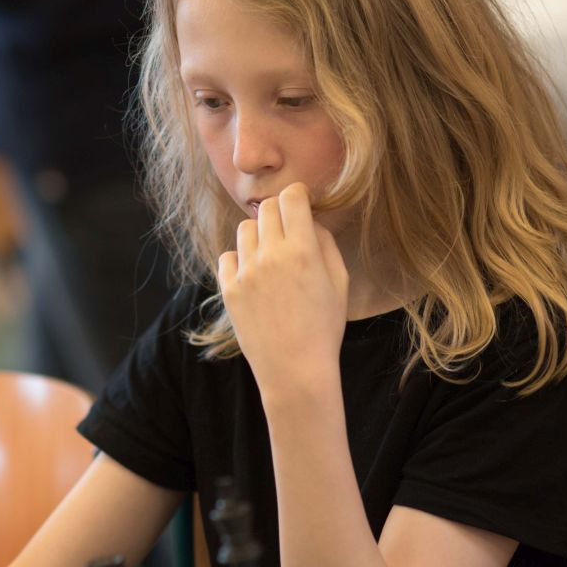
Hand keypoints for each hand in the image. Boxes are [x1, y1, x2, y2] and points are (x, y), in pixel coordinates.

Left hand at [218, 183, 348, 404]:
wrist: (295, 370)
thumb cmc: (323, 327)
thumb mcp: (339, 282)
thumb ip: (325, 243)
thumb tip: (309, 219)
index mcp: (303, 251)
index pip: (292, 197)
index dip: (297, 196)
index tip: (300, 202)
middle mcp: (272, 256)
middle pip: (267, 208)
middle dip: (279, 212)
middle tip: (287, 230)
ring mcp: (246, 273)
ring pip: (245, 229)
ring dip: (259, 235)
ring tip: (270, 258)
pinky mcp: (228, 290)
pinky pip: (228, 256)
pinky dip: (240, 260)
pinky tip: (254, 277)